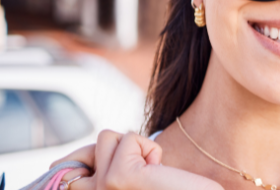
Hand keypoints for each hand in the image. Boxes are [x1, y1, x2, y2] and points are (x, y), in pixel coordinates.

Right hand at [51, 130, 222, 189]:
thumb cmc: (171, 187)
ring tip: (153, 172)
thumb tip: (68, 155)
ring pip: (109, 136)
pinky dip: (149, 148)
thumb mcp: (129, 176)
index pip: (69, 167)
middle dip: (123, 148)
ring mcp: (101, 189)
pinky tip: (159, 171)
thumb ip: (103, 165)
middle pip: (93, 145)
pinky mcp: (118, 177)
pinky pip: (128, 137)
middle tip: (147, 173)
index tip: (123, 169)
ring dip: (137, 147)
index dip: (90, 157)